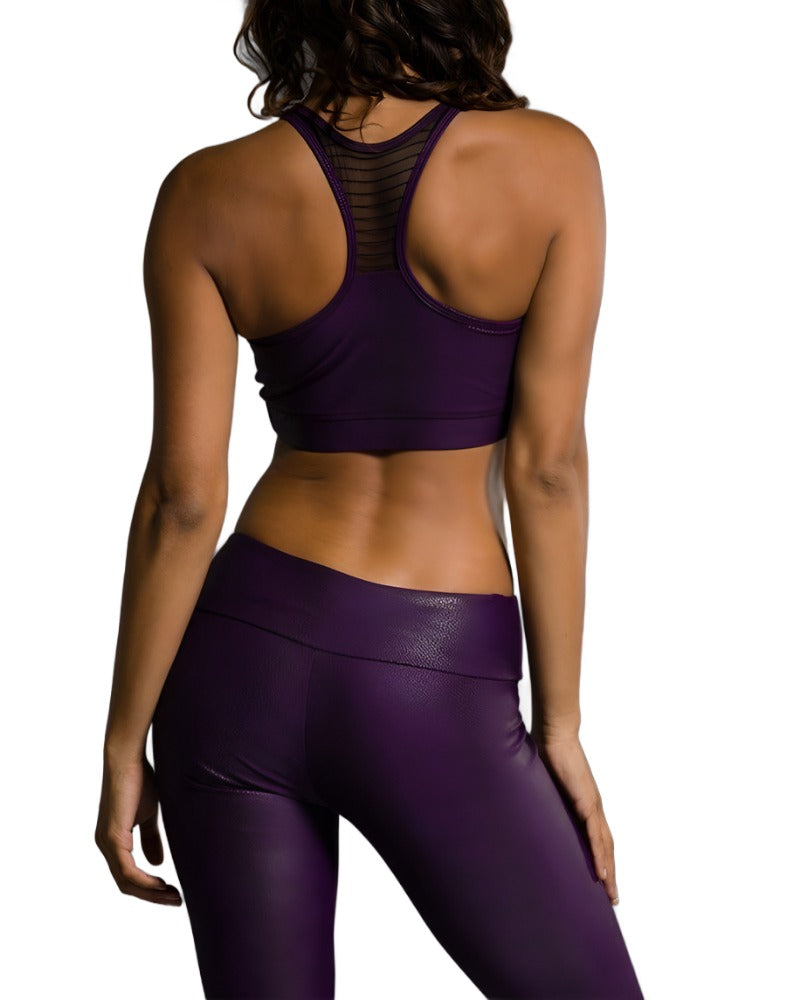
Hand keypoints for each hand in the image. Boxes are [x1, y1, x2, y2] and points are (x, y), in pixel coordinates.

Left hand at [95, 752, 182, 905]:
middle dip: (153, 896)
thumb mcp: (149, 814)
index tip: (172, 892)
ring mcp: (107, 844)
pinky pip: (127, 871)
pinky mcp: (113, 838)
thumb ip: (151, 838)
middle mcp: (106, 846)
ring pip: (126, 883)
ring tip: (174, 896)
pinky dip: (145, 882)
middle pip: (127, 885)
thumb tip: (157, 863)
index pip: (129, 876)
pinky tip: (162, 883)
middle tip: (177, 901)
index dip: (150, 887)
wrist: (128, 759)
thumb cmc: (139, 780)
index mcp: (114, 841)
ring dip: (151, 893)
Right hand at [538, 734, 619, 905]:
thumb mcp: (542, 783)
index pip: (596, 837)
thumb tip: (525, 804)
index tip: (601, 879)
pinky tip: (602, 873)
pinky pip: (595, 835)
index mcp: (583, 803)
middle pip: (605, 846)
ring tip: (611, 894)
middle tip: (611, 897)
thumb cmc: (547, 751)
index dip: (600, 858)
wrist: (555, 733)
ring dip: (609, 871)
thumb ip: (540, 796)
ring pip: (604, 845)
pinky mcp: (587, 802)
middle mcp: (592, 807)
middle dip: (609, 873)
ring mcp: (592, 805)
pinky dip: (600, 856)